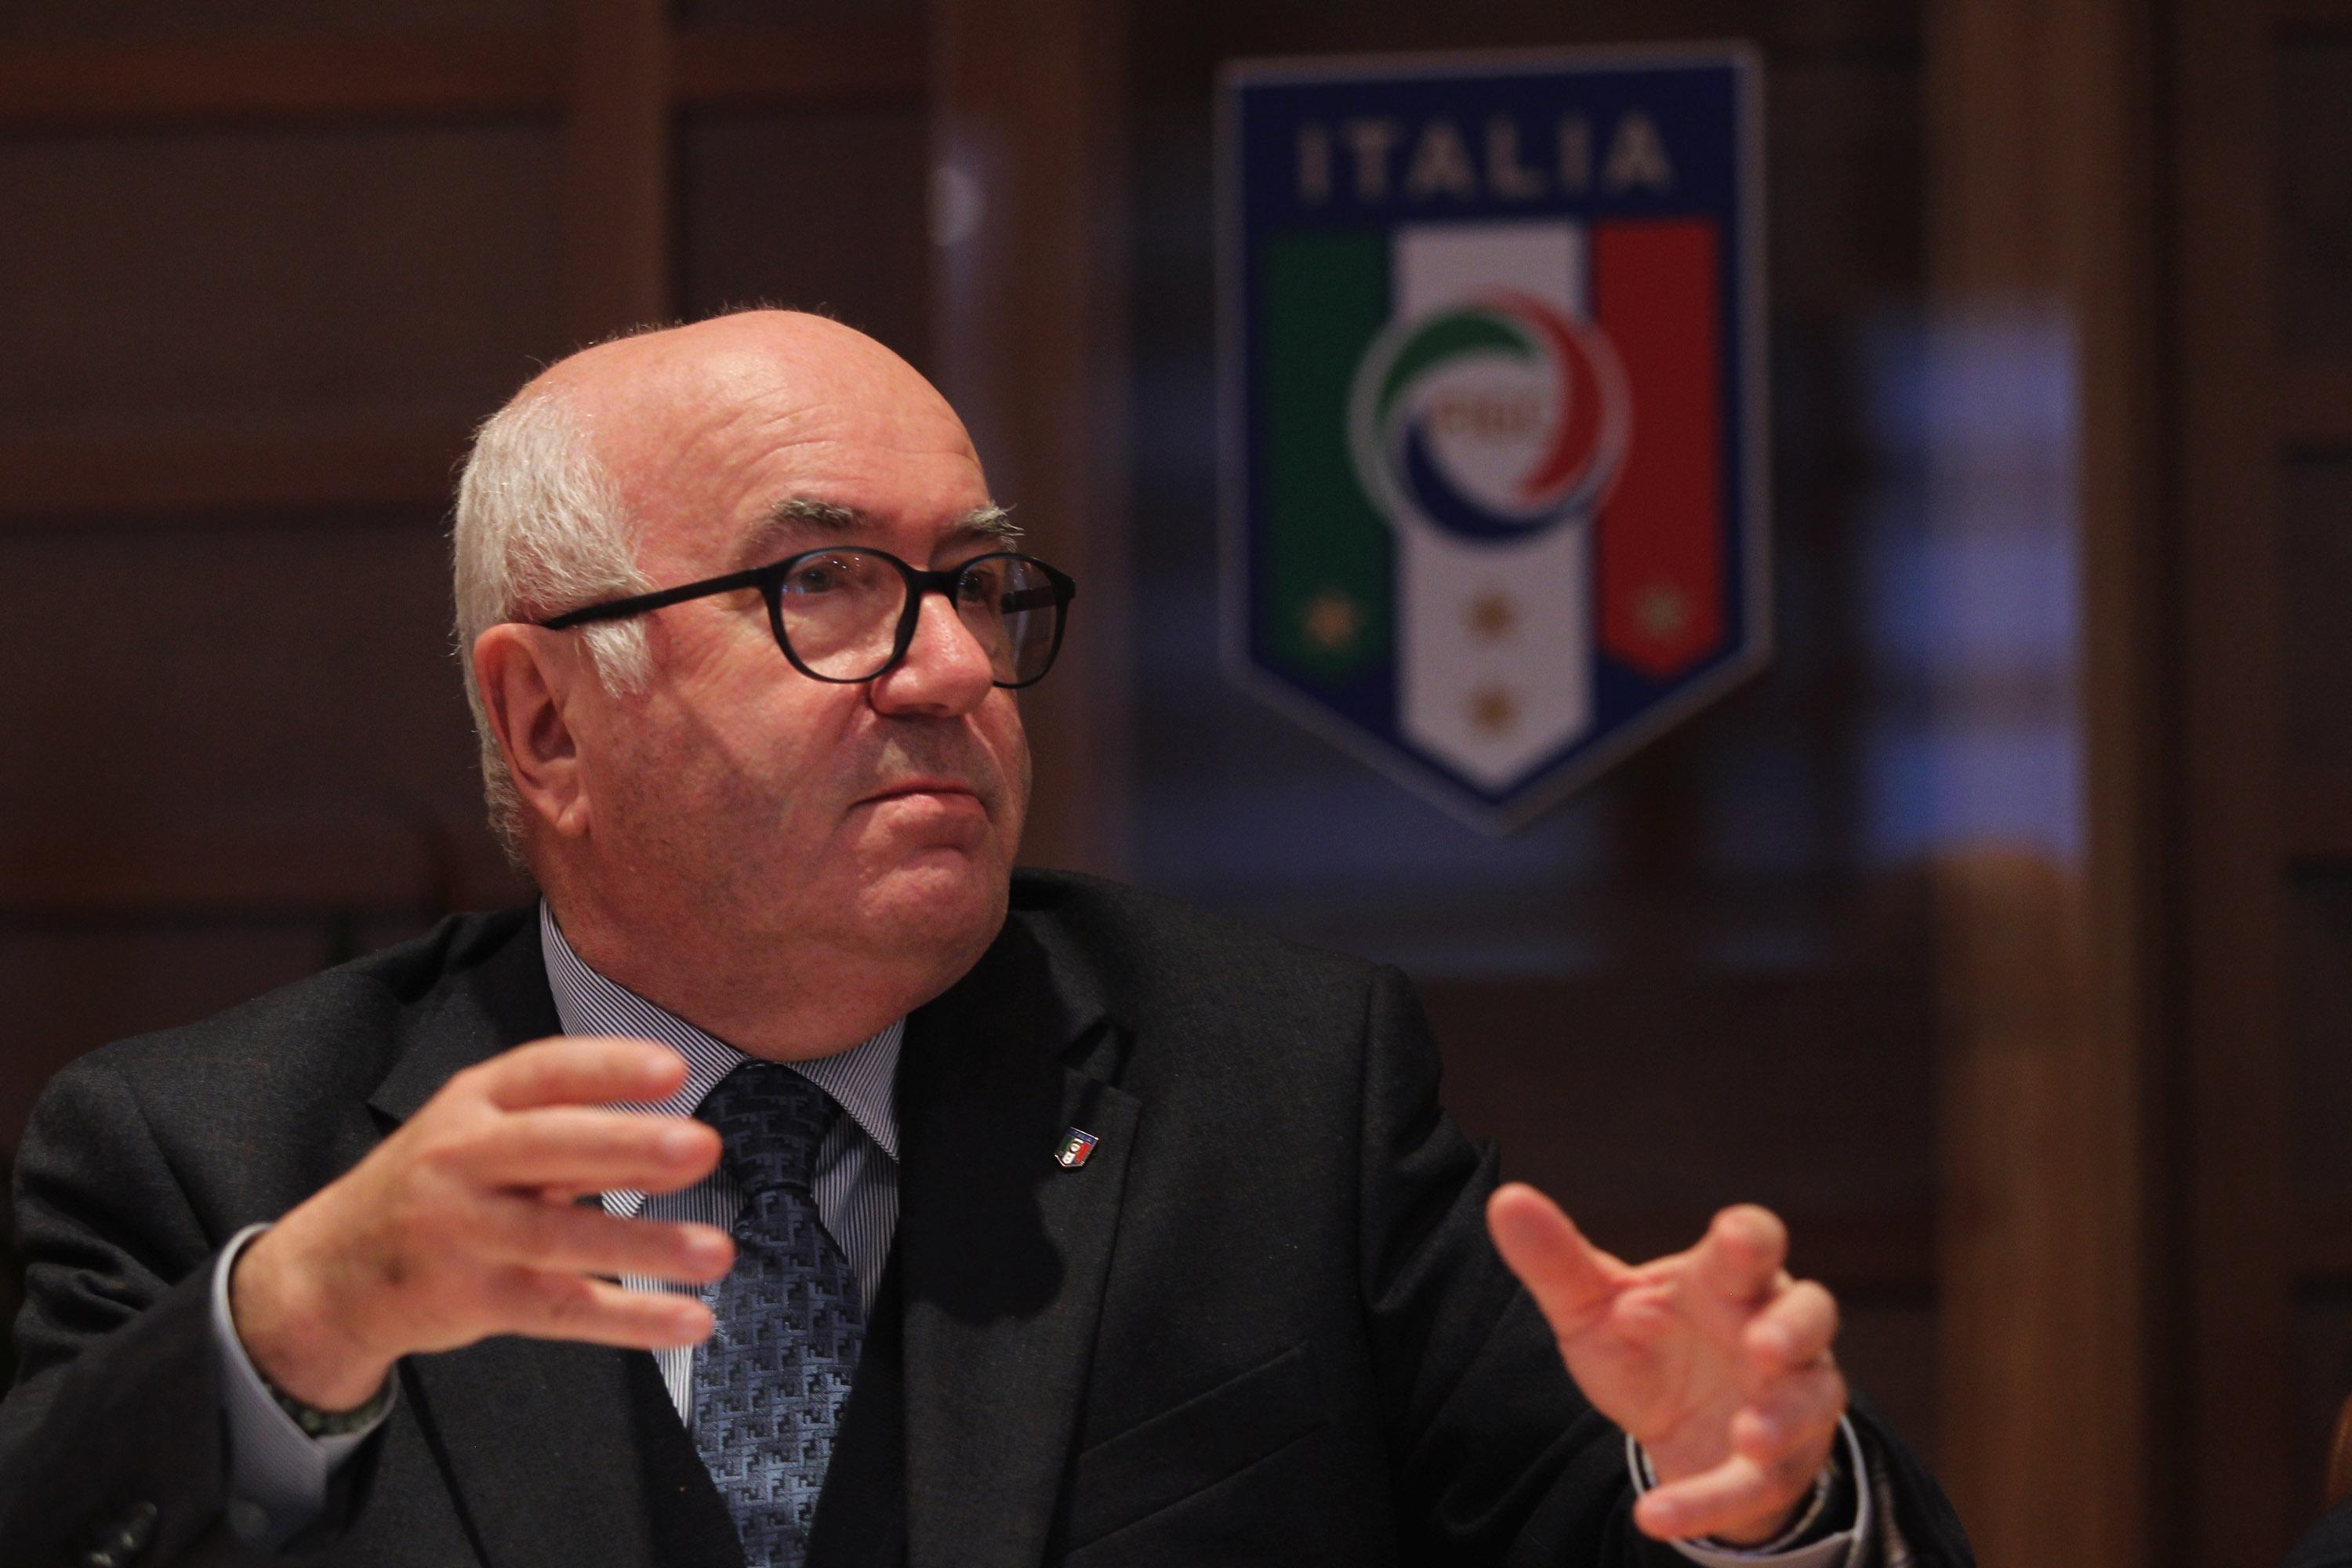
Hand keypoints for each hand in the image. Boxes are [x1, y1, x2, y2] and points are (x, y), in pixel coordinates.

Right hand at [231, 1036, 733, 1409]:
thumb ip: (576, 1135)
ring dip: (644, 1246)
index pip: (543, 1073)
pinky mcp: (473, 1300)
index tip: (675, 1068)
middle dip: (627, 1147)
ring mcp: (462, 1234)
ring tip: (718, 1252)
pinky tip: (691, 1320)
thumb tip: (676, 1144)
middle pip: (549, 1148)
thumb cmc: (436, 1186)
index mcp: (472, 1104)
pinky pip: (561, 1310)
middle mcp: (461, 1161)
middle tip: (703, 1147)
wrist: (330, 1273)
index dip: (607, 1067)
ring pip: (559, 1238)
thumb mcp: (485, 1135)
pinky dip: (631, 1318)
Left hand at [1486, 1185, 1845, 1546]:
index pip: (1753, 1242)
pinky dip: (1707, 1502)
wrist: (1676, 1432)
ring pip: (1812, 1400)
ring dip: (1783, 1418)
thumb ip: (1556, 1260)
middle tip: (1764, 1342)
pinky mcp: (1778, 1466)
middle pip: (1811, 1312)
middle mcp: (1771, 1328)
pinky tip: (1656, 1514)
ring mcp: (1789, 1396)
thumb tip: (1506, 1199)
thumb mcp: (1594, 1307)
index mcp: (1725, 1279)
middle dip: (1793, 1326)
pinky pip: (1753, 1485)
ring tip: (1749, 1436)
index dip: (1749, 1238)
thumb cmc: (1646, 1346)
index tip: (1732, 1236)